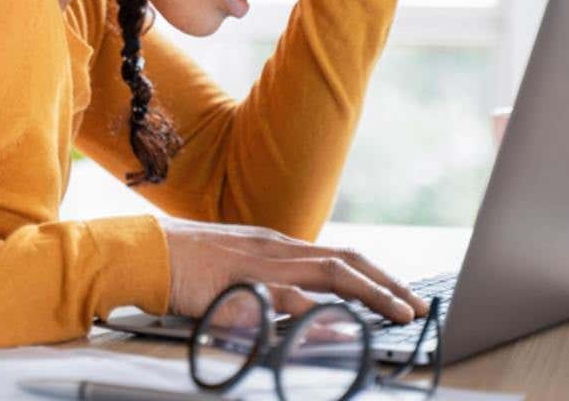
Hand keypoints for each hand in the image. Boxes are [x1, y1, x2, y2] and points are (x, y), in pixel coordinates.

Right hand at [159, 216, 427, 322]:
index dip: (376, 275)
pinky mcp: (245, 283)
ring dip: (371, 293)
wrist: (149, 251)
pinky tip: (343, 322)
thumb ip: (270, 281)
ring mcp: (266, 264)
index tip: (402, 295)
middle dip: (388, 284)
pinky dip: (321, 310)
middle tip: (418, 307)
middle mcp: (280, 249)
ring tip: (400, 312)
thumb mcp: (238, 266)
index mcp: (279, 246)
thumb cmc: (188, 263)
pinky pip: (290, 297)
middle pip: (348, 261)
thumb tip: (300, 302)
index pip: (340, 257)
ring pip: (331, 274)